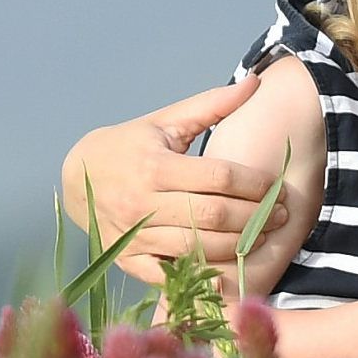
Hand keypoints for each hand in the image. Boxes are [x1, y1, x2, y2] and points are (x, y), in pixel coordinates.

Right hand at [60, 82, 270, 286]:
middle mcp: (143, 202)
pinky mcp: (127, 261)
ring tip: (263, 238)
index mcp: (155, 165)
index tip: (280, 188)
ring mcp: (133, 235)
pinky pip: (169, 275)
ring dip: (237, 247)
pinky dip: (199, 275)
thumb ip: (211, 105)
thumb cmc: (131, 145)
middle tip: (281, 216)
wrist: (75, 177)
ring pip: (197, 248)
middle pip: (213, 214)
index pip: (219, 176)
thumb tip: (255, 82)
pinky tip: (228, 269)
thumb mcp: (166, 121)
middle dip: (255, 217)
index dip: (256, 184)